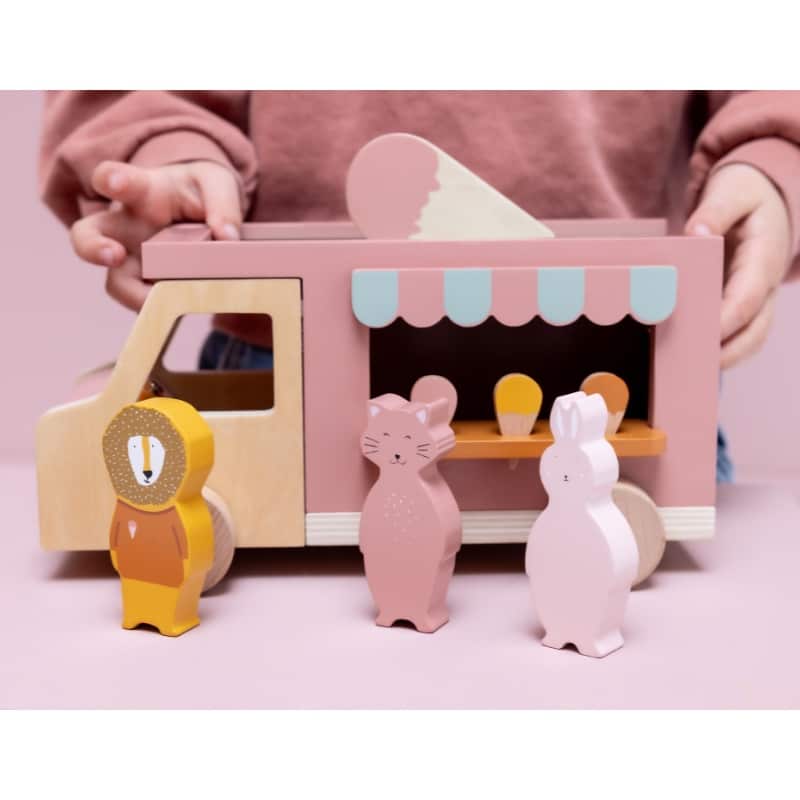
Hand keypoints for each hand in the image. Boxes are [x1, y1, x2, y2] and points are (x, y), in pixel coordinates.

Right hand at [70, 160, 243, 310]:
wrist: (199, 211)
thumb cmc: (199, 192)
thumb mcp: (218, 185)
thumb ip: (224, 204)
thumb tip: (227, 238)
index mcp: (142, 192)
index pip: (115, 179)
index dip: (110, 180)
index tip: (114, 182)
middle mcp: (126, 227)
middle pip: (87, 236)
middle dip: (93, 247)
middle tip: (113, 255)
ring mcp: (133, 260)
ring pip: (115, 281)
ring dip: (132, 294)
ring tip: (155, 300)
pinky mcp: (147, 285)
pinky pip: (146, 302)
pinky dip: (162, 308)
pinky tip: (182, 306)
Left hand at [686, 163, 791, 368]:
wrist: (764, 195)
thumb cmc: (746, 193)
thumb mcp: (731, 191)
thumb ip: (714, 211)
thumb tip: (697, 232)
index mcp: (764, 258)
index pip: (747, 298)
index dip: (726, 321)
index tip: (702, 336)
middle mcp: (765, 284)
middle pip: (754, 329)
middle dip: (727, 352)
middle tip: (692, 366)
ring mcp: (757, 297)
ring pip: (749, 338)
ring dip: (724, 357)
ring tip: (687, 371)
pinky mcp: (744, 304)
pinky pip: (737, 333)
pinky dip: (719, 349)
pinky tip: (688, 358)